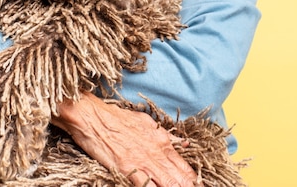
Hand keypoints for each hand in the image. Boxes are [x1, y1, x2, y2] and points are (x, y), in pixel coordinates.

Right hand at [52, 92, 198, 186]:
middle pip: (181, 179)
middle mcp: (156, 151)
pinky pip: (146, 185)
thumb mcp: (146, 122)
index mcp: (162, 140)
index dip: (196, 181)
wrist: (93, 116)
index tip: (203, 186)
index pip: (186, 167)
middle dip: (190, 186)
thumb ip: (165, 135)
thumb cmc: (117, 118)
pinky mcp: (128, 168)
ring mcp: (143, 161)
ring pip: (169, 183)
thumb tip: (184, 144)